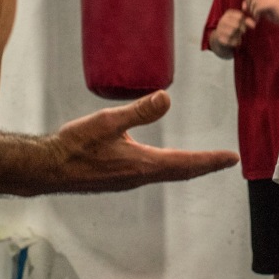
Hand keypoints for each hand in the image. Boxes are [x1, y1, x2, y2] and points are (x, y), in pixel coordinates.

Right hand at [46, 90, 239, 193]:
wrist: (47, 169)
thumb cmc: (74, 146)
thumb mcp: (107, 121)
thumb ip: (138, 111)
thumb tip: (166, 98)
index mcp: (143, 164)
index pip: (186, 162)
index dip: (211, 160)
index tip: (231, 158)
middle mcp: (140, 176)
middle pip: (182, 172)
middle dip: (205, 165)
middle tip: (225, 161)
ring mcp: (129, 181)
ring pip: (167, 174)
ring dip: (188, 168)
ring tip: (201, 163)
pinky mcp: (118, 179)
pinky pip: (153, 174)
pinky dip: (169, 168)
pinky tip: (162, 162)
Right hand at [212, 8, 255, 50]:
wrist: (221, 37)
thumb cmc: (234, 27)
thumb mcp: (241, 22)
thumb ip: (248, 21)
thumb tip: (254, 25)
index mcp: (228, 13)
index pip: (240, 16)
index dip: (245, 22)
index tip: (245, 26)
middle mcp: (222, 20)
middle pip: (236, 24)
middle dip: (242, 29)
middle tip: (243, 32)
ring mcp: (219, 29)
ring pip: (232, 33)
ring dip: (238, 36)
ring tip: (238, 36)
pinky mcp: (219, 38)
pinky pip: (229, 41)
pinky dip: (234, 42)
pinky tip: (235, 41)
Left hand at [244, 0, 278, 26]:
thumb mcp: (265, 10)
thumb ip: (255, 6)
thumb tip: (243, 5)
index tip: (251, 9)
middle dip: (248, 4)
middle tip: (253, 14)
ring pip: (253, 1)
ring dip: (252, 11)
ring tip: (256, 18)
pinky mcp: (272, 3)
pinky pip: (257, 7)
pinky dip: (255, 15)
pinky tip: (259, 20)